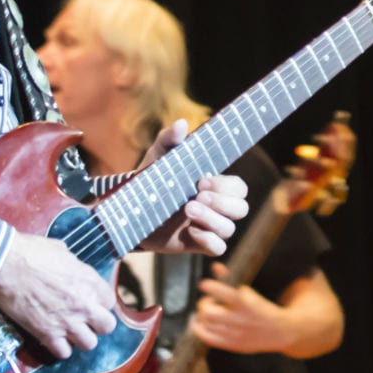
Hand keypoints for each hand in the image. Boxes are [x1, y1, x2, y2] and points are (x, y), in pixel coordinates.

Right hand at [0, 234, 117, 358]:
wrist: (4, 264)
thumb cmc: (31, 251)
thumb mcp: (62, 251)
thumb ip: (75, 268)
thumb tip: (75, 272)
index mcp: (89, 281)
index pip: (110, 301)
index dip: (100, 303)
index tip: (90, 302)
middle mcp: (84, 304)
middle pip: (107, 326)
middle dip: (98, 324)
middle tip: (84, 319)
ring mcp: (67, 322)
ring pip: (89, 344)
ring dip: (80, 338)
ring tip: (68, 330)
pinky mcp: (47, 334)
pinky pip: (64, 353)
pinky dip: (59, 348)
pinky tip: (53, 338)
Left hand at [134, 119, 249, 254]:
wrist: (131, 210)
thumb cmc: (152, 180)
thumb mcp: (158, 158)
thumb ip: (169, 139)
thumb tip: (181, 124)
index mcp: (214, 186)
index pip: (238, 188)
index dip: (225, 186)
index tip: (201, 180)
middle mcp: (216, 208)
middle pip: (241, 208)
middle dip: (222, 203)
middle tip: (196, 197)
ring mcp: (208, 227)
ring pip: (229, 229)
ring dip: (211, 220)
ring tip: (187, 211)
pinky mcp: (198, 244)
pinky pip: (218, 248)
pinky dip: (208, 240)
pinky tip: (190, 232)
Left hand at [189, 268, 295, 354]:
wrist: (280, 332)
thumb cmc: (262, 309)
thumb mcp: (249, 293)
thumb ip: (230, 279)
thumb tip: (215, 266)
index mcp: (246, 304)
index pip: (224, 293)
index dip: (211, 287)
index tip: (204, 284)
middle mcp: (240, 320)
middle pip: (209, 312)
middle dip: (204, 304)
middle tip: (208, 302)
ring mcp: (235, 334)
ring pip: (206, 324)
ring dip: (201, 316)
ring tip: (207, 312)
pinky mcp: (232, 344)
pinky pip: (208, 338)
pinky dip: (199, 329)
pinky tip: (200, 323)